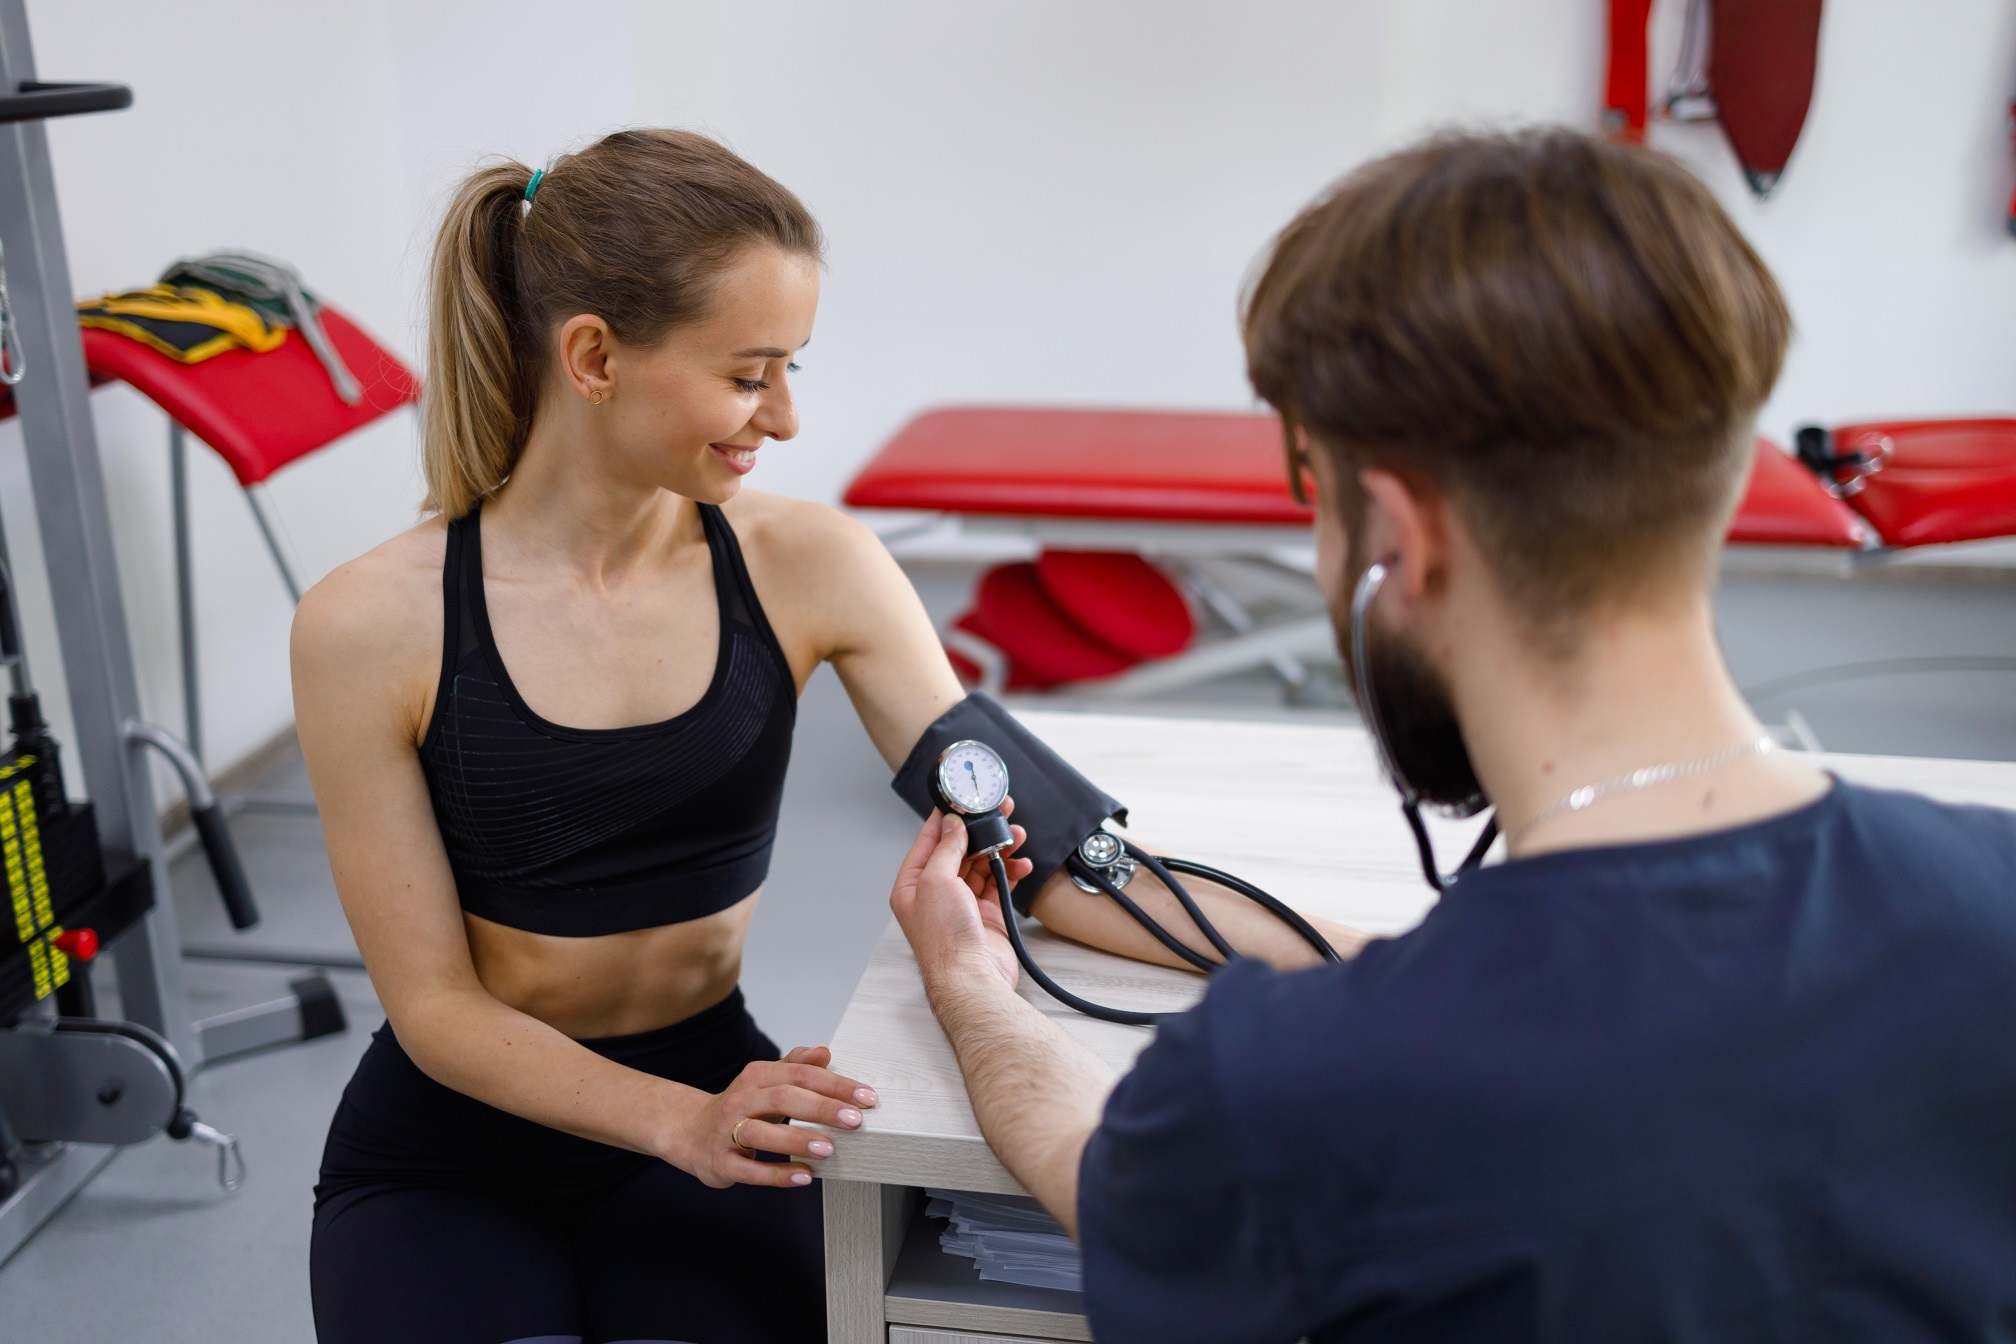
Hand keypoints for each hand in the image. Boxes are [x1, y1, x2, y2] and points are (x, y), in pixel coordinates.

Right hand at [673, 1044, 878, 1188]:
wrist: (688, 1132)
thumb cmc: (739, 1107)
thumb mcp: (764, 1081)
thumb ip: (795, 1065)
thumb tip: (825, 1050)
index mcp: (757, 1077)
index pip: (800, 1075)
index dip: (835, 1085)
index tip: (866, 1097)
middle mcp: (740, 1100)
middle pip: (783, 1098)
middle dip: (822, 1108)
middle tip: (855, 1120)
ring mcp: (728, 1132)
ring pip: (762, 1133)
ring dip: (798, 1140)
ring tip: (830, 1149)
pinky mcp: (721, 1162)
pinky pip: (750, 1169)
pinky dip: (777, 1174)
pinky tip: (805, 1177)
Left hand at [890, 803, 1031, 991]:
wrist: (972, 978)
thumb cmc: (944, 941)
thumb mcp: (936, 882)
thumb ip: (945, 849)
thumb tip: (952, 825)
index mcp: (912, 886)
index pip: (927, 842)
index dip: (943, 820)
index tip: (958, 800)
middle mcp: (935, 894)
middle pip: (958, 851)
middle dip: (979, 831)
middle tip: (997, 811)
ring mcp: (961, 905)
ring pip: (981, 865)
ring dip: (999, 849)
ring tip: (1016, 835)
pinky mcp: (986, 915)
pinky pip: (999, 884)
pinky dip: (1010, 871)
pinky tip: (1021, 864)